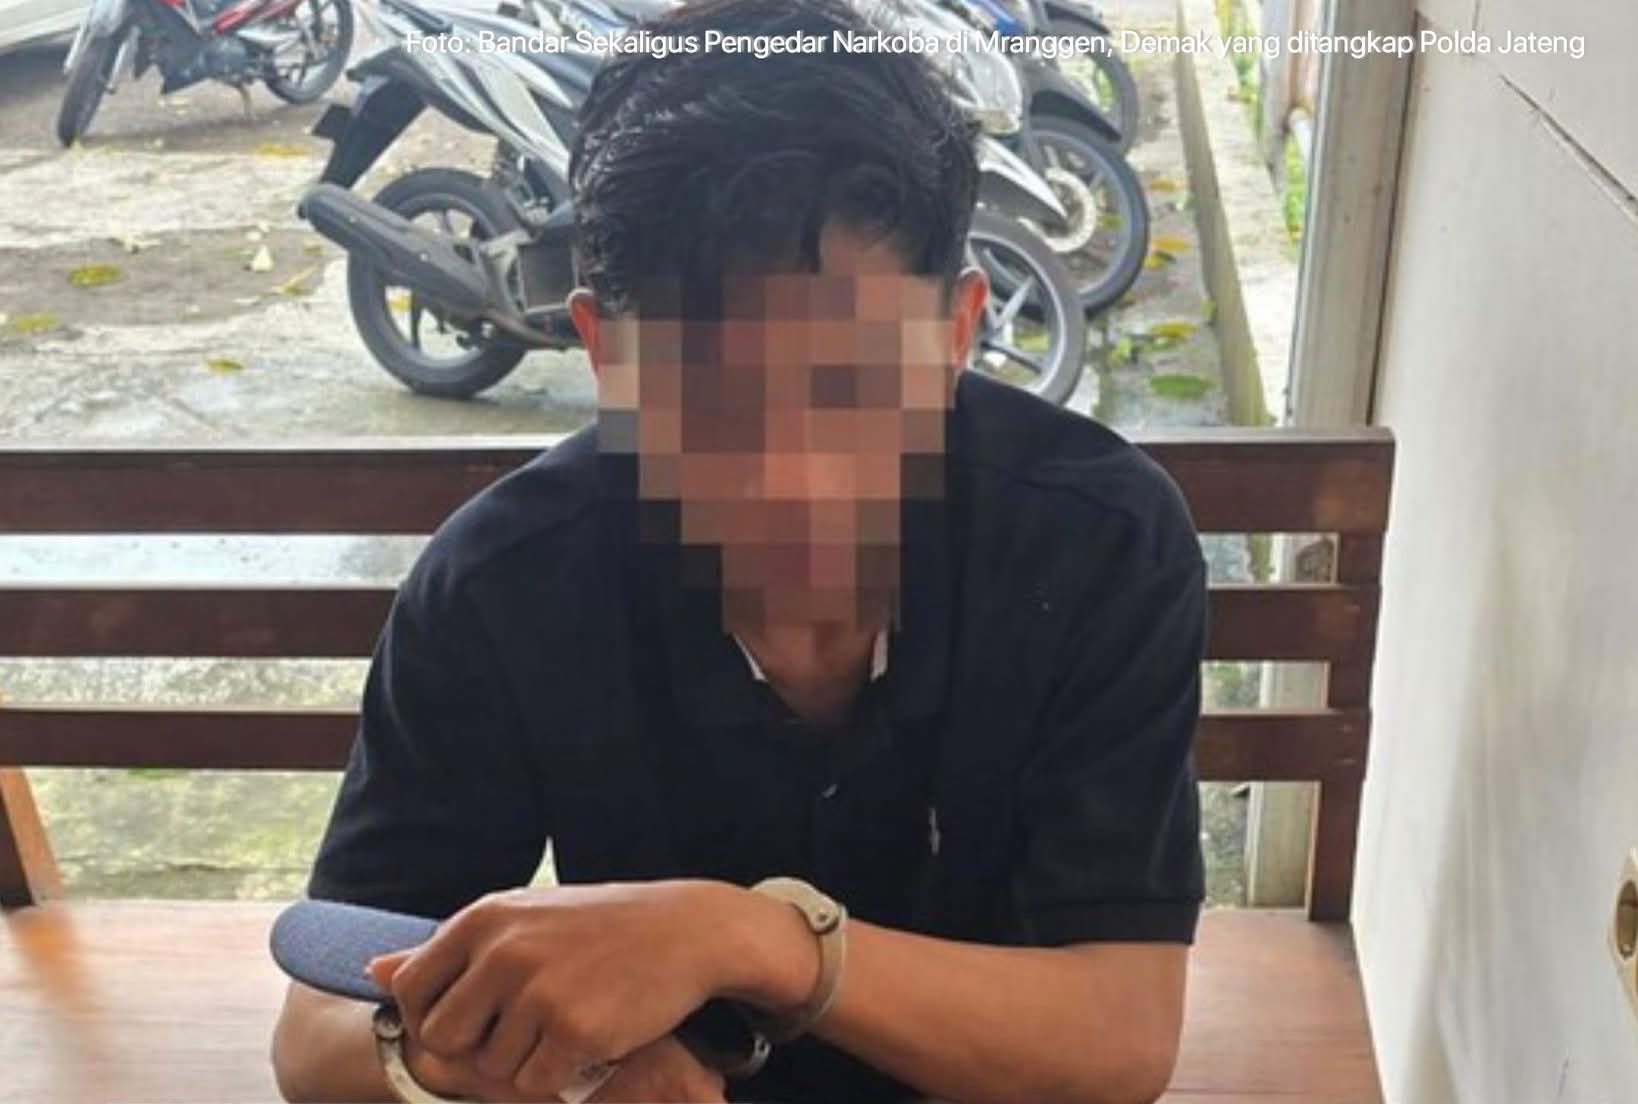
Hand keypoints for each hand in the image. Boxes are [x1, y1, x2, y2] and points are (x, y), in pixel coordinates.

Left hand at [366, 881, 730, 1100]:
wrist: (687, 931)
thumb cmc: (600, 927)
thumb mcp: (522, 919)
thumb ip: (448, 950)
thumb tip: (374, 970)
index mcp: (484, 919)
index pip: (412, 989)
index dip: (434, 1015)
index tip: (475, 1015)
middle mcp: (502, 952)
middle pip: (444, 1038)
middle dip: (477, 1047)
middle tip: (524, 1030)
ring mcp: (537, 991)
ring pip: (492, 1068)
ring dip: (526, 1061)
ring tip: (567, 1023)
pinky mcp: (573, 1029)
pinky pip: (536, 1083)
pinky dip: (561, 1075)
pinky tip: (591, 1038)